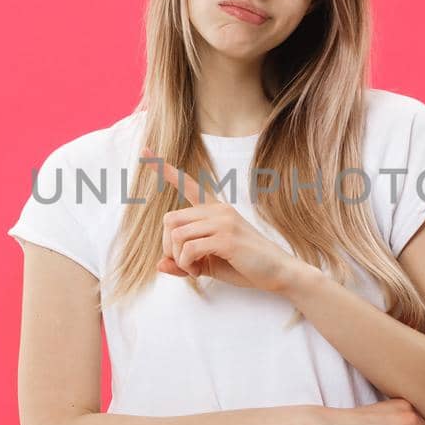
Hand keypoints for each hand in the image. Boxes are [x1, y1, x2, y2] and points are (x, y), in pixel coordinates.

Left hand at [142, 145, 303, 293]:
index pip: (188, 184)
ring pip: (176, 234)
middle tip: (182, 262)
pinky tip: (198, 271)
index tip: (145, 151)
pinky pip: (188, 248)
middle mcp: (218, 210)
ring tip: (194, 269)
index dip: (164, 169)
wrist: (279, 273)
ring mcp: (223, 221)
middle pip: (170, 218)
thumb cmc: (245, 266)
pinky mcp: (226, 237)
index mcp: (215, 210)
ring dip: (179, 258)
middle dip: (168, 245)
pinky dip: (187, 264)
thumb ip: (183, 261)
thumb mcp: (209, 264)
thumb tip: (158, 264)